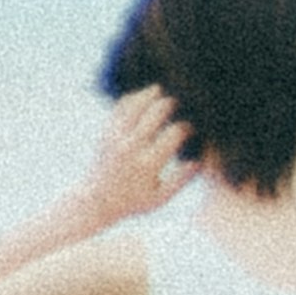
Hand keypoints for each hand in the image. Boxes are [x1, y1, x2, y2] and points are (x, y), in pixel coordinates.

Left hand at [76, 85, 193, 228]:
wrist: (95, 200)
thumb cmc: (132, 201)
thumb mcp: (160, 198)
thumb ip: (181, 180)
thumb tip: (199, 161)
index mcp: (148, 163)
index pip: (175, 133)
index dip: (187, 127)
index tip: (191, 128)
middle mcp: (132, 146)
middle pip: (157, 111)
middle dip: (172, 104)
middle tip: (180, 104)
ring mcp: (117, 136)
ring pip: (138, 102)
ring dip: (153, 94)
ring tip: (164, 92)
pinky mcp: (107, 131)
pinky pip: (122, 105)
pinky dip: (135, 97)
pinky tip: (145, 96)